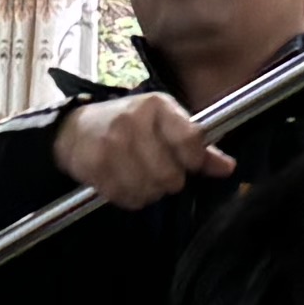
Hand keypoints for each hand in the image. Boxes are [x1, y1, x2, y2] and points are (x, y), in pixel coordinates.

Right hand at [54, 93, 229, 209]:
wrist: (75, 129)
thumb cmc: (129, 124)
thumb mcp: (164, 123)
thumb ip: (197, 146)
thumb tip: (228, 167)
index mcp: (157, 106)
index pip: (191, 141)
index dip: (194, 160)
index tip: (187, 163)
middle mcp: (133, 122)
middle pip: (171, 175)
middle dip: (170, 180)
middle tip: (158, 170)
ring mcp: (111, 144)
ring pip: (149, 190)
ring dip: (149, 191)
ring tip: (141, 176)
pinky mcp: (95, 166)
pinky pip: (127, 198)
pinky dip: (130, 197)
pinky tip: (124, 182)